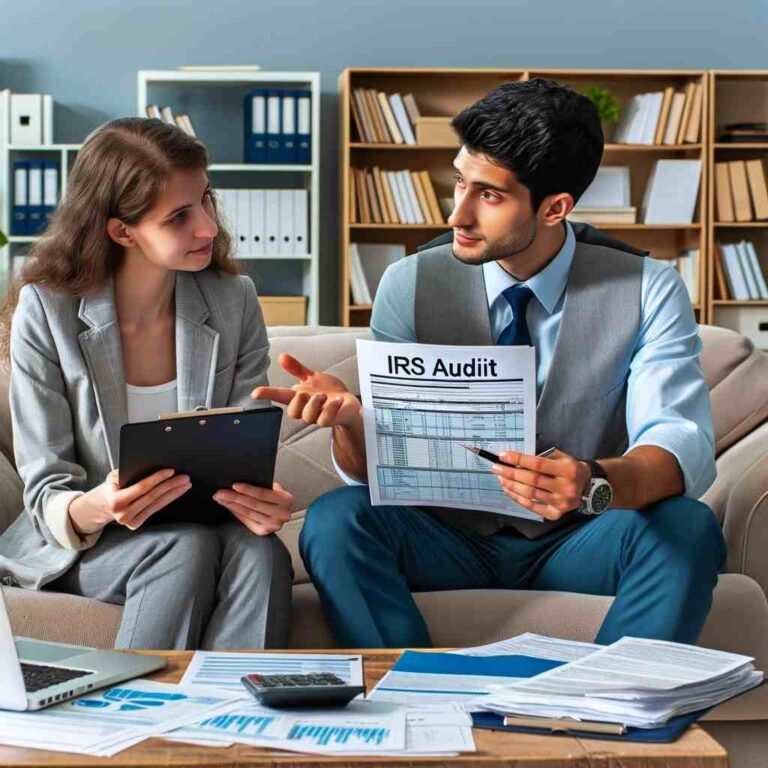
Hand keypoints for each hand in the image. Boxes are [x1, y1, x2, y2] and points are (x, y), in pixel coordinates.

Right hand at [69, 468, 190, 534]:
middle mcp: (122, 514)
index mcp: (115, 500)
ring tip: (186, 484)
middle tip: (185, 477)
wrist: (103, 504)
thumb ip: (127, 472)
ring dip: (174, 493)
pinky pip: (155, 509)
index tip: (171, 471)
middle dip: (171, 485)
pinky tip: (177, 492)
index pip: (142, 487)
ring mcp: (129, 521)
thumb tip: (150, 465)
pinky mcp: (136, 524)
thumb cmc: (112, 486)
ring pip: (157, 504)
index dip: (158, 479)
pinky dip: (168, 500)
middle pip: (153, 496)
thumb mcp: (114, 476)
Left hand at [213, 481, 293, 535]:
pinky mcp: (264, 531)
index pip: (263, 494)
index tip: (233, 485)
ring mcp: (273, 524)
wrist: (283, 512)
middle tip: (220, 493)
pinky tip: (229, 506)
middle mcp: (281, 514)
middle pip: (253, 504)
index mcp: (285, 500)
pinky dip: (236, 512)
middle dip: (234, 497)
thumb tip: (240, 484)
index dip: (247, 489)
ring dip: (232, 505)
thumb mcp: (275, 488)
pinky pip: (247, 520)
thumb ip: (263, 486)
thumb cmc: (277, 497)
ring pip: (248, 513)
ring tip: (221, 498)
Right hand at [251, 353, 361, 428]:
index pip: (279, 396)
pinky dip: (330, 409)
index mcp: (299, 397)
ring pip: (308, 416)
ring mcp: (317, 416)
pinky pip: (325, 420)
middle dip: (298, 401)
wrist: (347, 404)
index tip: (255, 393)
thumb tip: (281, 356)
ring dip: (314, 404)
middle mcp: (305, 409)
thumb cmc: (328, 392)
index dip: (267, 394)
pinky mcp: (330, 420)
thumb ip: (296, 369)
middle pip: (293, 411)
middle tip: (308, 393)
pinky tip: (337, 400)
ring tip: (323, 395)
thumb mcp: (311, 377)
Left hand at [491, 449, 591, 520]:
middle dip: (510, 473)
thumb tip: (515, 458)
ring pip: (530, 494)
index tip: (503, 456)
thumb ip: (541, 457)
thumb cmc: (569, 468)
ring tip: (501, 478)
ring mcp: (561, 503)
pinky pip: (532, 506)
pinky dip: (517, 498)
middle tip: (496, 468)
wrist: (588, 486)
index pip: (538, 464)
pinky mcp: (556, 514)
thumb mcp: (561, 457)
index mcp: (568, 470)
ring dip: (512, 486)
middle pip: (532, 480)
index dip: (519, 459)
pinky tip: (508, 490)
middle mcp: (565, 487)